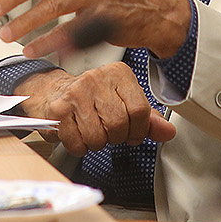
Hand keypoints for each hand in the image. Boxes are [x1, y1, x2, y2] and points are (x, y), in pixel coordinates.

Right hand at [16, 65, 176, 154]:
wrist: (52, 91)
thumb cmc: (91, 98)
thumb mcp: (124, 102)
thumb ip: (147, 119)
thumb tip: (168, 132)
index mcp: (119, 74)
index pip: (140, 111)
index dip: (137, 130)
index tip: (131, 132)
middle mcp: (97, 78)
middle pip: (119, 125)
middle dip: (115, 137)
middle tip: (108, 132)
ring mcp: (76, 93)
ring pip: (98, 137)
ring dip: (96, 143)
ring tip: (92, 131)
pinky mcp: (59, 110)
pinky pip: (77, 143)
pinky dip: (79, 147)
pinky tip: (77, 134)